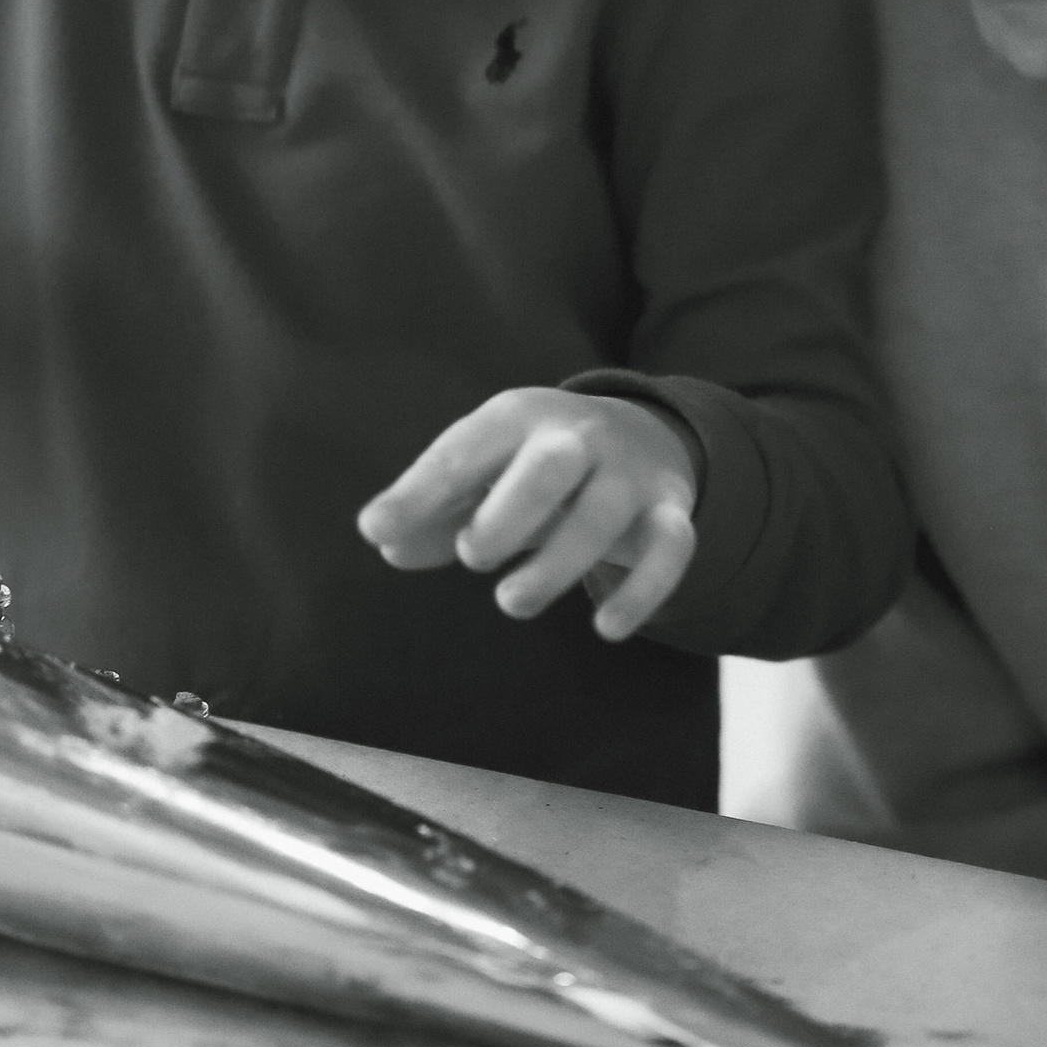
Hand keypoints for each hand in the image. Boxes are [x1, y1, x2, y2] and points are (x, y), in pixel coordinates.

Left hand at [357, 390, 701, 641]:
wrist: (643, 434)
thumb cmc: (534, 464)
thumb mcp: (485, 471)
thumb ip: (433, 509)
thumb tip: (386, 544)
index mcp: (520, 417)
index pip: (468, 448)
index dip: (421, 491)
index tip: (376, 531)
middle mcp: (579, 436)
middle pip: (552, 465)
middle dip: (508, 513)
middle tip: (470, 555)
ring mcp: (629, 474)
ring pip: (603, 515)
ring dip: (556, 565)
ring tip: (510, 601)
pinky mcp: (670, 512)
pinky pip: (670, 550)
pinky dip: (643, 592)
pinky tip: (606, 629)